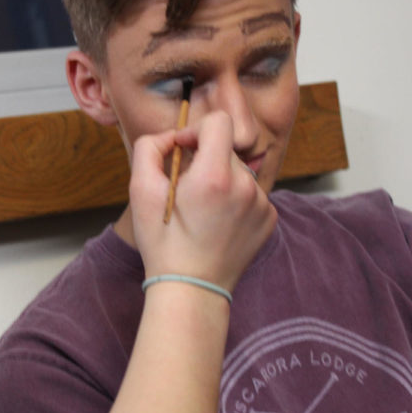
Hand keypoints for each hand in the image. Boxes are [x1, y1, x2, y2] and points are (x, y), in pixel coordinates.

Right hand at [129, 111, 276, 291]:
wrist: (192, 290)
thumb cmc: (163, 243)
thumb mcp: (141, 192)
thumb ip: (151, 148)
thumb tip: (173, 136)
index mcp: (215, 177)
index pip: (219, 123)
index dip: (196, 130)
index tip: (184, 150)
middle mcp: (245, 187)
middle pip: (226, 148)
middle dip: (205, 160)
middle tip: (186, 191)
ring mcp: (262, 204)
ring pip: (239, 171)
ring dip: (221, 180)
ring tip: (203, 211)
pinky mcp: (270, 219)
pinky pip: (251, 193)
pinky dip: (235, 200)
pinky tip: (218, 223)